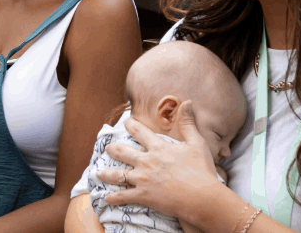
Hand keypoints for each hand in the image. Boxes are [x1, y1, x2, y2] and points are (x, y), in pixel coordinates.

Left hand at [95, 100, 222, 221]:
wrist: (201, 196)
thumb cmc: (201, 170)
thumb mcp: (197, 143)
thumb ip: (188, 123)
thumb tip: (187, 102)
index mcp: (158, 147)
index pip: (140, 132)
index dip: (131, 125)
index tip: (126, 122)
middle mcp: (146, 161)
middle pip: (123, 152)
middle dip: (113, 149)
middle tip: (108, 148)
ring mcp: (142, 179)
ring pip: (118, 175)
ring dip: (107, 174)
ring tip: (98, 173)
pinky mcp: (143, 195)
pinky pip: (123, 196)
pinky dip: (114, 197)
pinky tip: (106, 198)